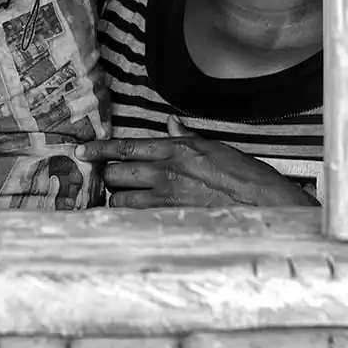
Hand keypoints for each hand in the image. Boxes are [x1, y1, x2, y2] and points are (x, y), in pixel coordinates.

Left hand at [77, 116, 316, 208]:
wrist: (267, 206)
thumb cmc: (245, 176)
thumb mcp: (214, 147)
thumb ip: (185, 137)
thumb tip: (169, 124)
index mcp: (175, 150)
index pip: (125, 147)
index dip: (99, 149)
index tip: (81, 151)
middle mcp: (166, 173)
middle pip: (116, 175)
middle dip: (109, 178)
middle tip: (111, 181)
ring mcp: (167, 201)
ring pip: (122, 202)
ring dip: (119, 202)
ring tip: (126, 202)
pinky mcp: (172, 223)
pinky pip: (138, 221)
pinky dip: (132, 220)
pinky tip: (135, 221)